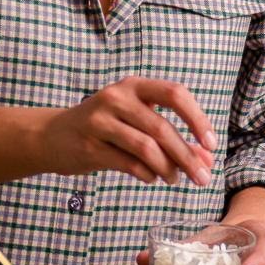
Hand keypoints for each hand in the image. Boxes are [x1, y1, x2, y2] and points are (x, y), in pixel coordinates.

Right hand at [39, 77, 214, 186]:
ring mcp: (100, 122)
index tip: (211, 143)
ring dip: (168, 169)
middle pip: (162, 127)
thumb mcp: (136, 122)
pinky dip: (148, 175)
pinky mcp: (89, 146)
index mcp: (133, 86)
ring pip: (146, 148)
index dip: (197, 119)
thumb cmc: (104, 127)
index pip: (175, 94)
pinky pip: (129, 164)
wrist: (53, 135)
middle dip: (188, 156)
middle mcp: (116, 98)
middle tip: (203, 177)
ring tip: (175, 179)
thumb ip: (171, 138)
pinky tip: (152, 177)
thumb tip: (206, 159)